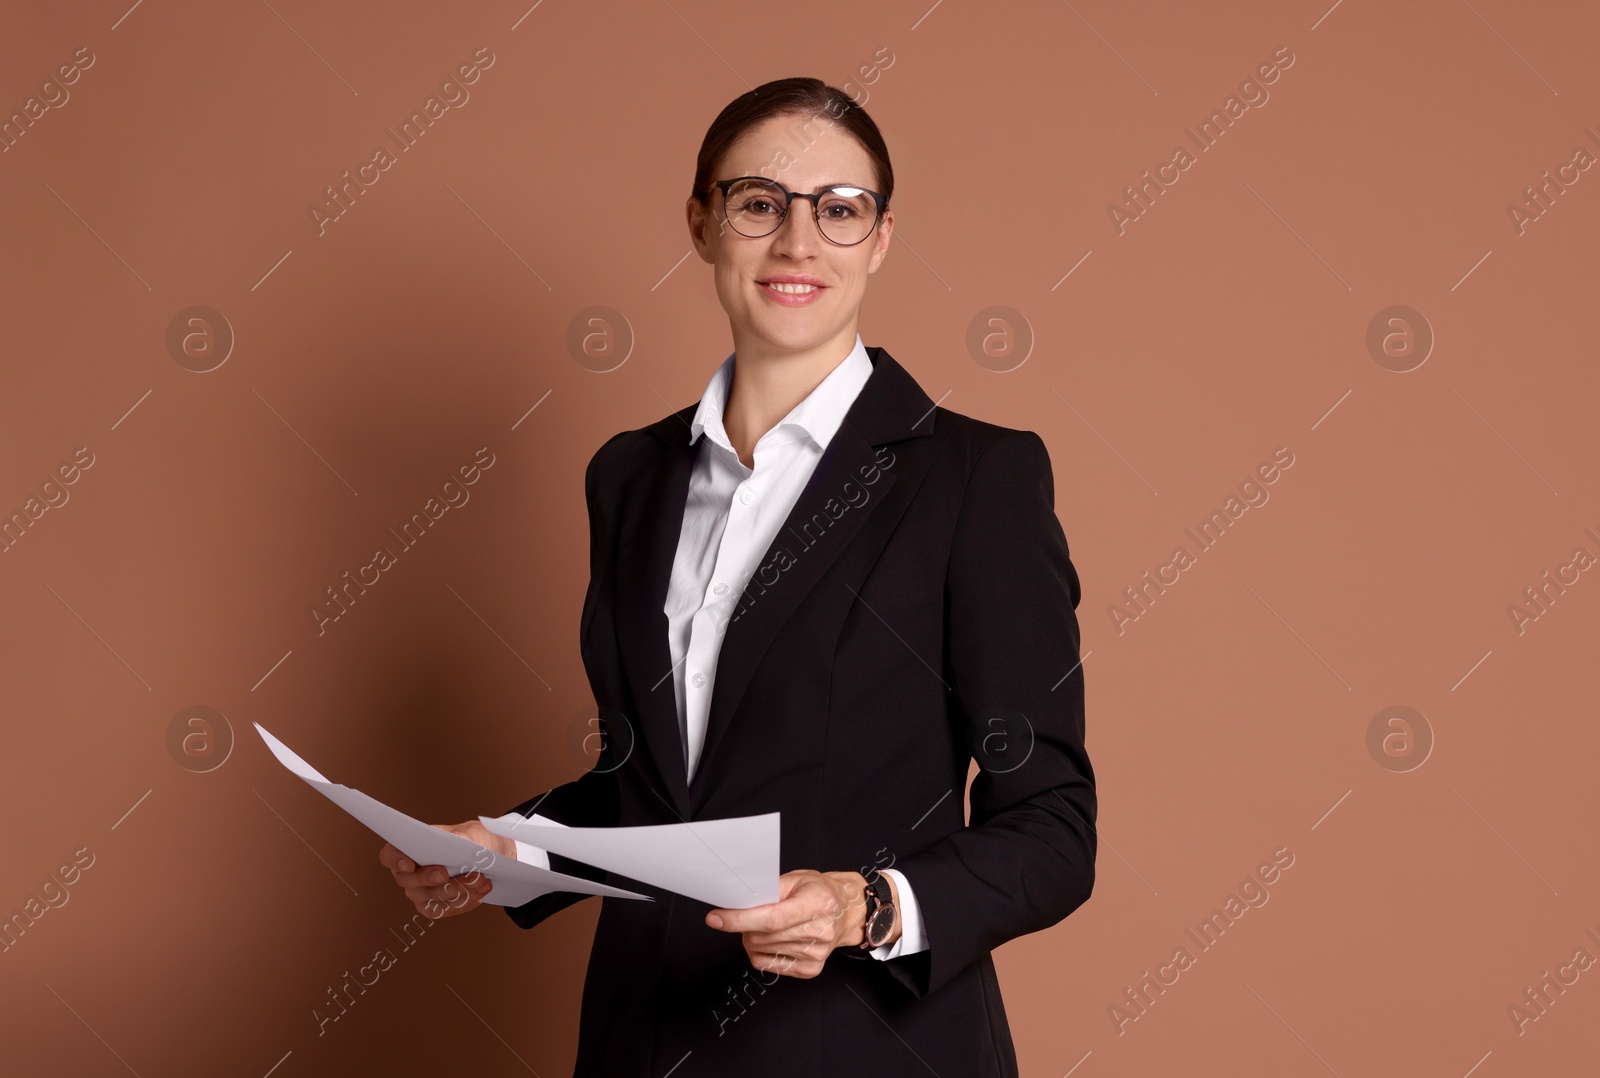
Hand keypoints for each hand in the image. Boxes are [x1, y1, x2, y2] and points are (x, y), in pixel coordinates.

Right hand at [377, 820, 515, 919]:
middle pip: (407, 881)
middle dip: (427, 878)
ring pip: (430, 897)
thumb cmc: (471, 840)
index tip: (410, 864)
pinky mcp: (435, 908)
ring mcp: (420, 893)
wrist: (486, 857)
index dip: (395, 860)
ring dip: (455, 890)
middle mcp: (409, 874)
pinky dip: (464, 901)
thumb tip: (459, 844)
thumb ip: (462, 837)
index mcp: (409, 848)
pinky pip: (445, 909)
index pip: (390, 856)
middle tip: (445, 874)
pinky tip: (480, 891)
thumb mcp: (469, 832)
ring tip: (479, 880)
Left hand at [704, 869, 898, 978]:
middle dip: (745, 926)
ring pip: (762, 950)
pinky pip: (768, 964)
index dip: (740, 920)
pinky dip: (762, 951)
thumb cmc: (821, 892)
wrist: (847, 912)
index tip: (716, 918)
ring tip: (766, 925)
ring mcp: (816, 954)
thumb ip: (769, 890)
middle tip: (750, 914)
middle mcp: (819, 932)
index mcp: (817, 904)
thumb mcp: (797, 879)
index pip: (771, 918)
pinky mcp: (810, 970)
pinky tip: (773, 939)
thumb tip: (739, 902)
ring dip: (753, 938)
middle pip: (763, 936)